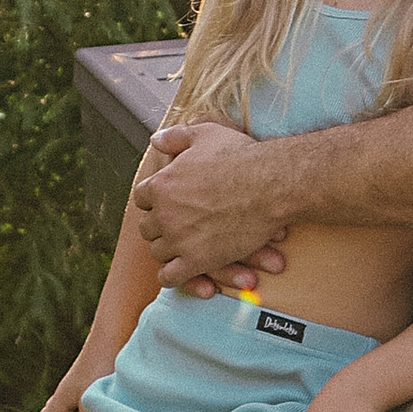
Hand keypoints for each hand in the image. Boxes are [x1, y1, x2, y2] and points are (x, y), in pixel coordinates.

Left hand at [132, 114, 290, 288]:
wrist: (270, 186)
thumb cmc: (240, 157)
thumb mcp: (205, 134)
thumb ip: (175, 137)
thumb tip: (155, 140)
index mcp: (162, 184)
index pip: (142, 198)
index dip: (156, 201)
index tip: (169, 203)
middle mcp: (164, 213)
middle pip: (148, 227)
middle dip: (161, 226)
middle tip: (179, 224)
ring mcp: (179, 239)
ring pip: (158, 251)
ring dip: (168, 249)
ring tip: (184, 245)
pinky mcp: (196, 261)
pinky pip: (170, 277)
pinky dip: (173, 276)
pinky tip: (183, 269)